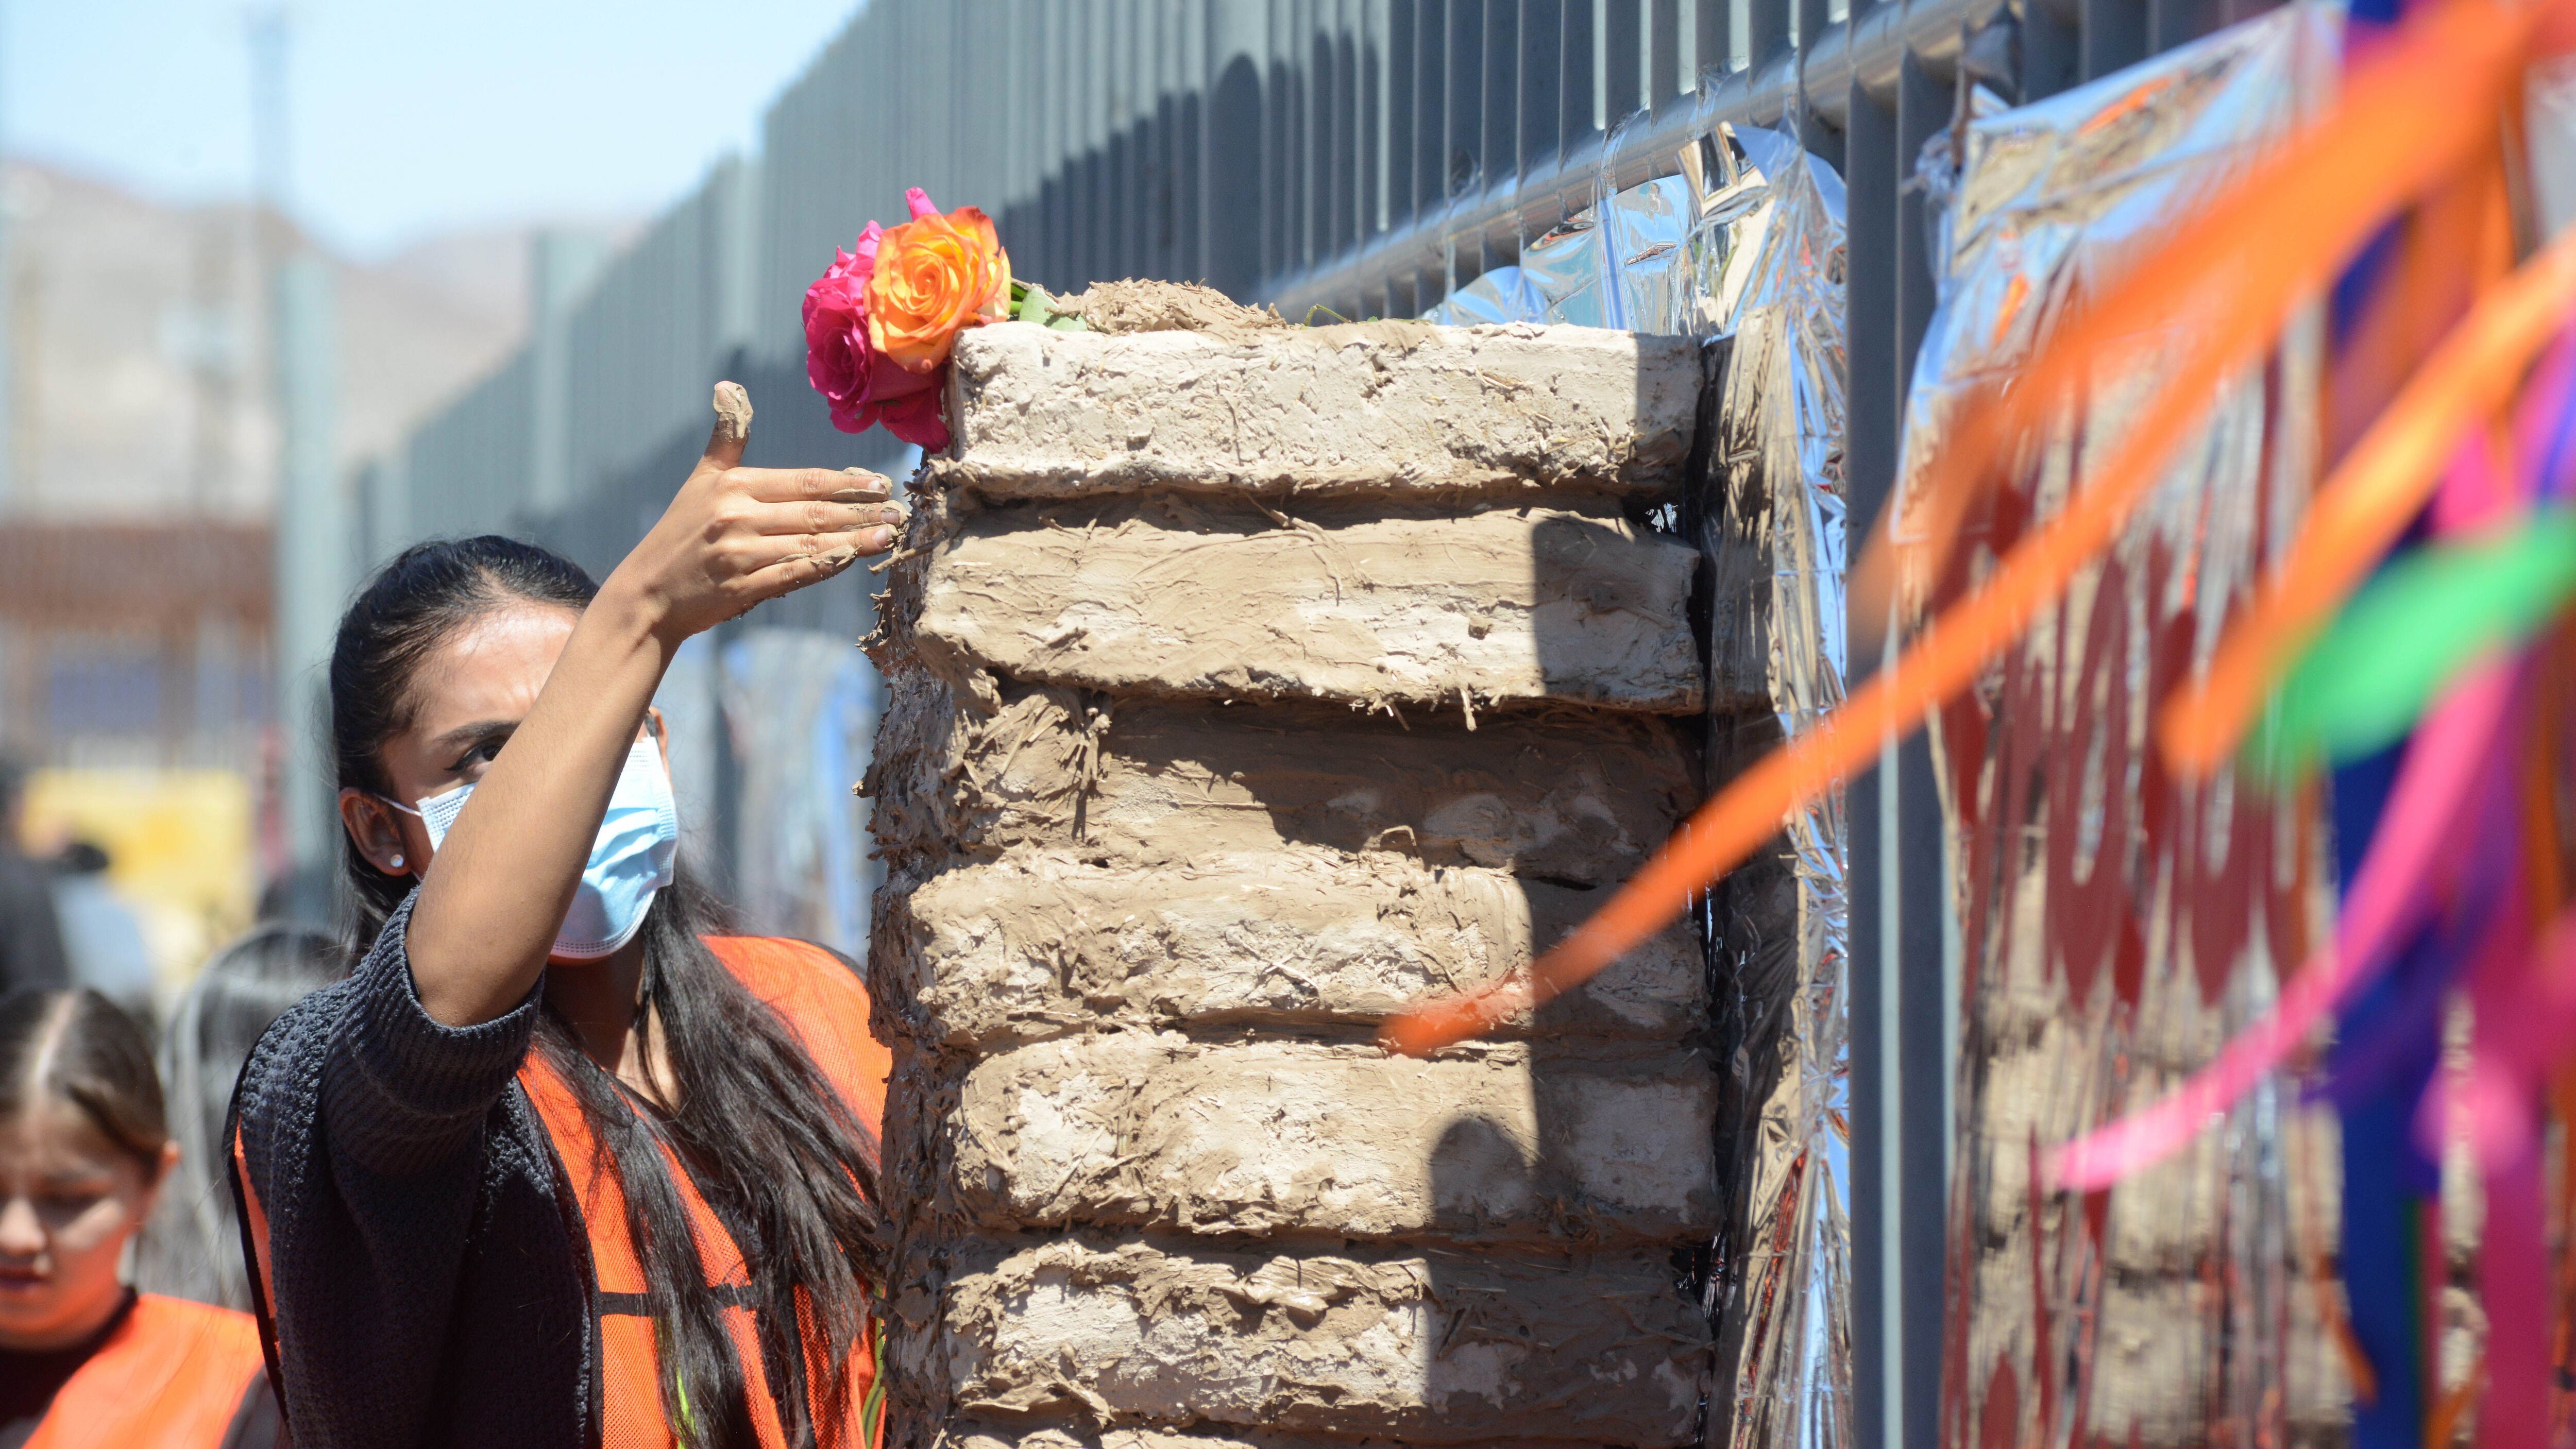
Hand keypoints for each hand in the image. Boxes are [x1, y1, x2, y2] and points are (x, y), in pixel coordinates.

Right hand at [603, 381, 903, 645]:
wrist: (646, 594)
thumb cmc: (679, 533)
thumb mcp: (700, 479)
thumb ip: (726, 439)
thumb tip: (727, 386)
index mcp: (733, 486)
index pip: (803, 481)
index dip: (845, 481)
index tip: (879, 483)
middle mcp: (737, 517)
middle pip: (814, 512)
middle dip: (860, 511)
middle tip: (898, 511)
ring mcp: (740, 555)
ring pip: (810, 543)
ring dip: (854, 539)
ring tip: (888, 535)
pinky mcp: (741, 589)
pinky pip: (793, 574)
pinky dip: (825, 567)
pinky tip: (853, 559)